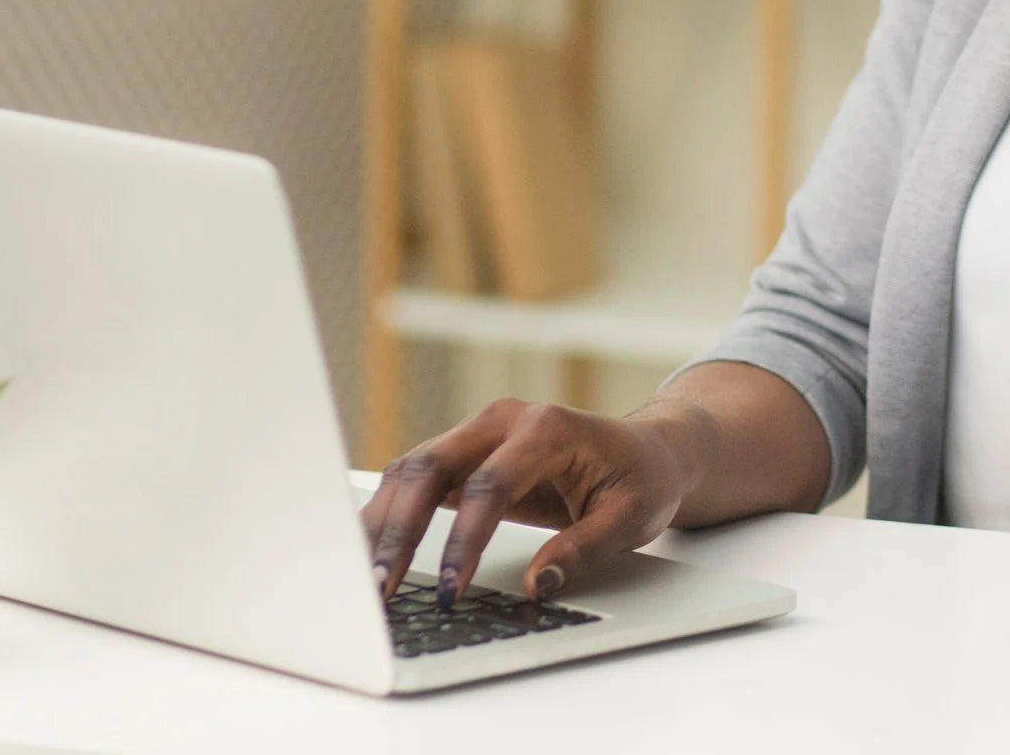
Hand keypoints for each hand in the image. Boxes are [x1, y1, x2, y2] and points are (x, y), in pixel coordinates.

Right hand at [361, 397, 700, 604]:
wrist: (646, 450)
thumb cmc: (641, 479)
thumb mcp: (631, 518)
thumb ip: (582, 549)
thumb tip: (534, 584)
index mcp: (546, 428)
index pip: (489, 486)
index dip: (463, 541)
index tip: (450, 589)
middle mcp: (502, 421)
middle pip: (431, 466)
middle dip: (399, 529)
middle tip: (380, 586)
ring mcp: (477, 432)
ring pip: (412, 470)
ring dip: (382, 522)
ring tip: (363, 576)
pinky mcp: (464, 453)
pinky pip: (416, 479)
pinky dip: (390, 514)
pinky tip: (371, 552)